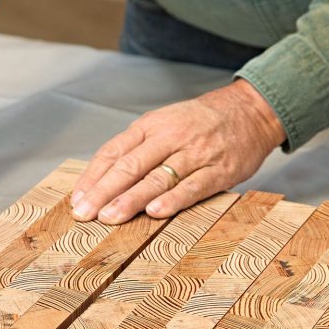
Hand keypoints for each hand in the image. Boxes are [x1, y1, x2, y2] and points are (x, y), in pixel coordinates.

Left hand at [70, 79, 285, 223]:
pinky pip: (193, 186)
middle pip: (130, 166)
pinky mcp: (219, 170)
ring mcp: (195, 153)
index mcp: (150, 126)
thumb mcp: (163, 124)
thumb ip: (135, 149)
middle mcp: (170, 137)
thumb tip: (100, 181)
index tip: (77, 199)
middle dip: (104, 192)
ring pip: (157, 178)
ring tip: (110, 217)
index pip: (114, 151)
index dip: (93, 177)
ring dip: (131, 200)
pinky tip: (155, 212)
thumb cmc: (199, 123)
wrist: (250, 111)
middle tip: (85, 214)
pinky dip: (173, 200)